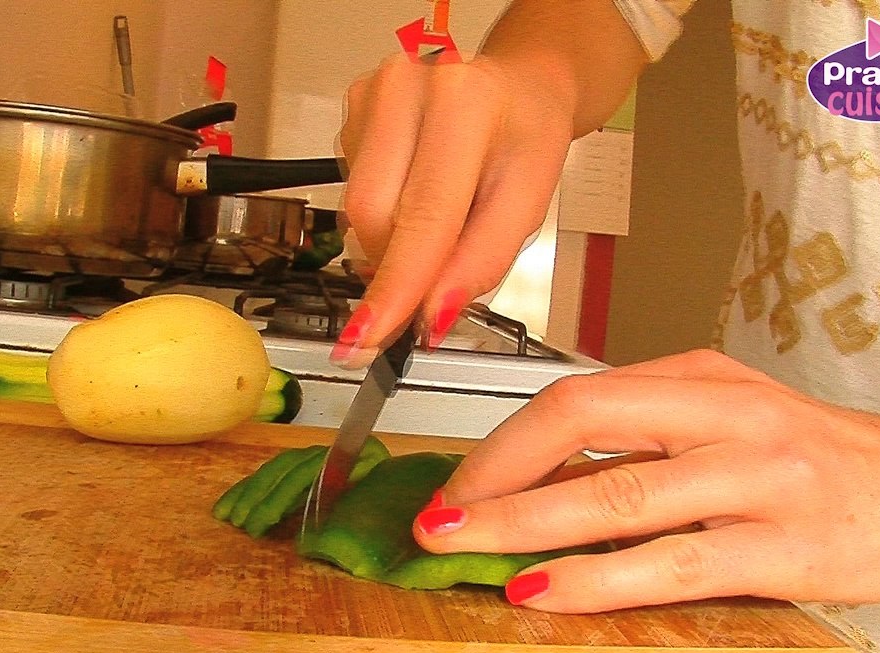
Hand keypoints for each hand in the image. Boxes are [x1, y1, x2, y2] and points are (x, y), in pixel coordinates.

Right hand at [333, 52, 577, 364]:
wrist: (519, 88)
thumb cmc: (526, 138)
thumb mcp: (529, 204)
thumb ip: (480, 262)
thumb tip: (430, 313)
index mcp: (464, 105)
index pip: (421, 217)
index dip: (395, 286)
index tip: (371, 337)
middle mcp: (407, 88)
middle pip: (373, 216)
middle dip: (394, 268)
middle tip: (423, 291)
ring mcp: (371, 94)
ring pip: (355, 210)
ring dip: (390, 238)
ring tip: (438, 217)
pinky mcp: (351, 108)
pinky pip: (350, 190)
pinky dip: (382, 211)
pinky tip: (415, 190)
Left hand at [412, 349, 879, 611]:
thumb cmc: (819, 456)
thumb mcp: (728, 418)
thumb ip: (644, 436)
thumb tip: (538, 478)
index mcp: (701, 378)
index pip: (577, 396)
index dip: (502, 440)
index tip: (457, 481)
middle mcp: (724, 415)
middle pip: (583, 426)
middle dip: (495, 474)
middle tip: (438, 517)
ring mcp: (757, 478)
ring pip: (618, 496)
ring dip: (526, 525)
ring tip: (468, 549)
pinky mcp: (784, 546)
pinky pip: (671, 563)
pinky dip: (596, 578)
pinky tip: (544, 590)